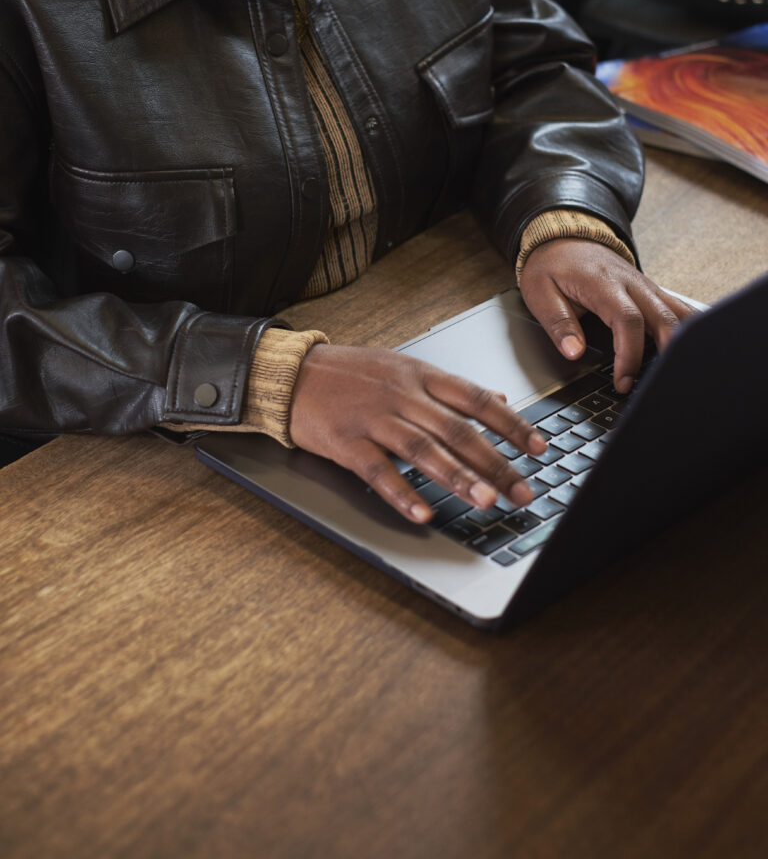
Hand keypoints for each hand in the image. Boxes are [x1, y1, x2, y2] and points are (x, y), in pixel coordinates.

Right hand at [289, 344, 546, 522]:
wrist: (290, 373)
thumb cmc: (350, 373)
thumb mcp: (405, 367)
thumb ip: (451, 387)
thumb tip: (500, 397)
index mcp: (421, 375)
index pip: (476, 399)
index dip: (512, 424)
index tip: (539, 447)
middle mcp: (402, 395)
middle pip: (457, 430)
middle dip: (495, 462)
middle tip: (523, 490)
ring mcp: (374, 418)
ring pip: (423, 450)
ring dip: (458, 478)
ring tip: (486, 501)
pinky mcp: (347, 442)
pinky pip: (378, 472)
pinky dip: (402, 494)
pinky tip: (422, 514)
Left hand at [518, 239, 696, 392]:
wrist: (564, 237)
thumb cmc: (552, 265)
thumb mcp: (539, 293)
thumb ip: (558, 323)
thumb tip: (574, 352)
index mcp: (604, 284)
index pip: (628, 320)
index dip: (630, 354)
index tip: (623, 380)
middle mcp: (632, 283)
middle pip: (665, 318)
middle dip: (666, 354)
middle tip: (654, 384)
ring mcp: (646, 286)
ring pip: (680, 313)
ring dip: (684, 342)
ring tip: (678, 372)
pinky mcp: (651, 291)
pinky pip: (678, 309)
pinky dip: (687, 330)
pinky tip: (688, 351)